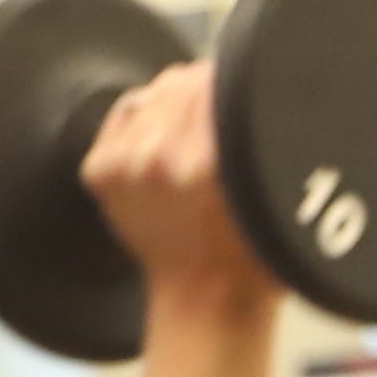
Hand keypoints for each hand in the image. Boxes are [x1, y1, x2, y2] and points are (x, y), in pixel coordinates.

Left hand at [79, 65, 279, 329]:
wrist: (205, 299)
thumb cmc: (255, 254)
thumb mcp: (277, 193)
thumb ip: (266, 135)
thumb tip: (260, 79)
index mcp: (203, 164)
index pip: (218, 80)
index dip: (239, 76)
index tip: (253, 85)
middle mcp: (154, 160)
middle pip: (184, 80)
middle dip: (211, 86)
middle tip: (231, 109)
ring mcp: (121, 166)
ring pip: (156, 92)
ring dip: (180, 101)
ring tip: (203, 132)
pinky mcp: (98, 171)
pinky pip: (128, 109)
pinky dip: (148, 116)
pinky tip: (170, 140)